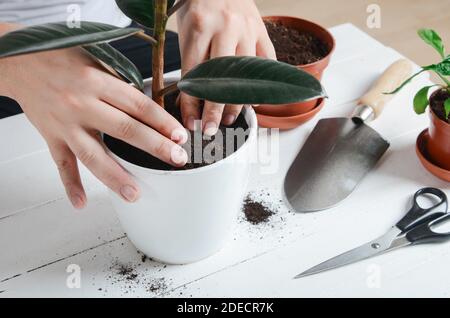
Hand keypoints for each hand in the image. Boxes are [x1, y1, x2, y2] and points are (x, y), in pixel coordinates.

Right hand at [0, 46, 187, 208]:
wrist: (17, 60)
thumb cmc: (60, 58)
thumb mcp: (96, 61)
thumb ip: (120, 85)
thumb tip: (148, 111)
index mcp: (97, 82)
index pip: (138, 106)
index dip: (162, 122)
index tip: (180, 135)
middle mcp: (81, 104)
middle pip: (125, 130)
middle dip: (155, 147)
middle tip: (177, 160)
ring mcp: (64, 124)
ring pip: (94, 155)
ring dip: (117, 176)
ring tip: (136, 194)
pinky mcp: (50, 136)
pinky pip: (61, 164)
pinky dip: (70, 185)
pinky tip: (80, 202)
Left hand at [177, 0, 275, 134]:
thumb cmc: (198, 4)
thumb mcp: (185, 30)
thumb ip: (189, 62)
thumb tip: (191, 101)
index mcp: (199, 26)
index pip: (194, 75)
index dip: (192, 103)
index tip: (192, 122)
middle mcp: (225, 28)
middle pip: (221, 79)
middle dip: (215, 110)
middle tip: (211, 129)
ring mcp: (248, 29)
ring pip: (245, 75)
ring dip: (238, 101)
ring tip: (231, 118)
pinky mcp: (262, 30)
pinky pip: (267, 62)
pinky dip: (262, 84)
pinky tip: (255, 100)